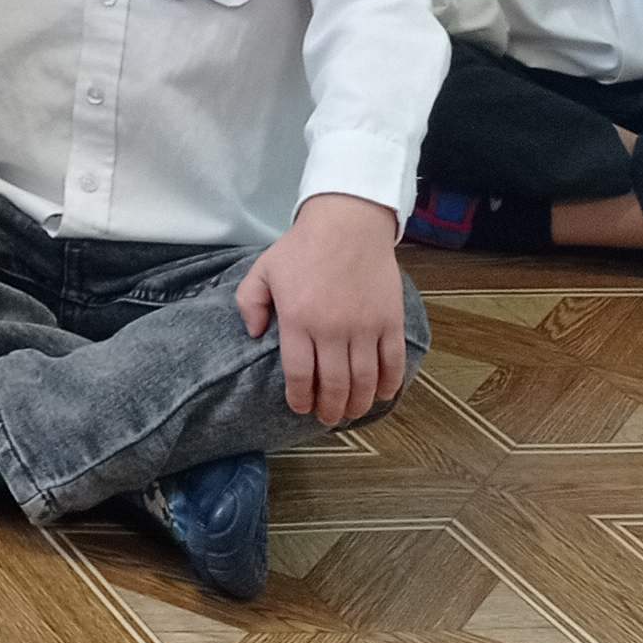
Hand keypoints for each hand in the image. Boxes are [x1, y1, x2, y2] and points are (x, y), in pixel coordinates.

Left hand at [237, 195, 409, 426]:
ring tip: (350, 412)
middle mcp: (332, 329)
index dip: (299, 398)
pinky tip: (383, 394)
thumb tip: (253, 335)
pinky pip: (393, 362)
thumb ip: (249, 302)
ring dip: (358, 403)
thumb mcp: (263, 269)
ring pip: (364, 380)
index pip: (298, 374)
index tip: (300, 408)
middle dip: (329, 409)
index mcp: (298, 319)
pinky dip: (390, 384)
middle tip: (326, 418)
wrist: (347, 224)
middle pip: (333, 384)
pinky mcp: (390, 321)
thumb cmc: (302, 248)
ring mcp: (365, 326)